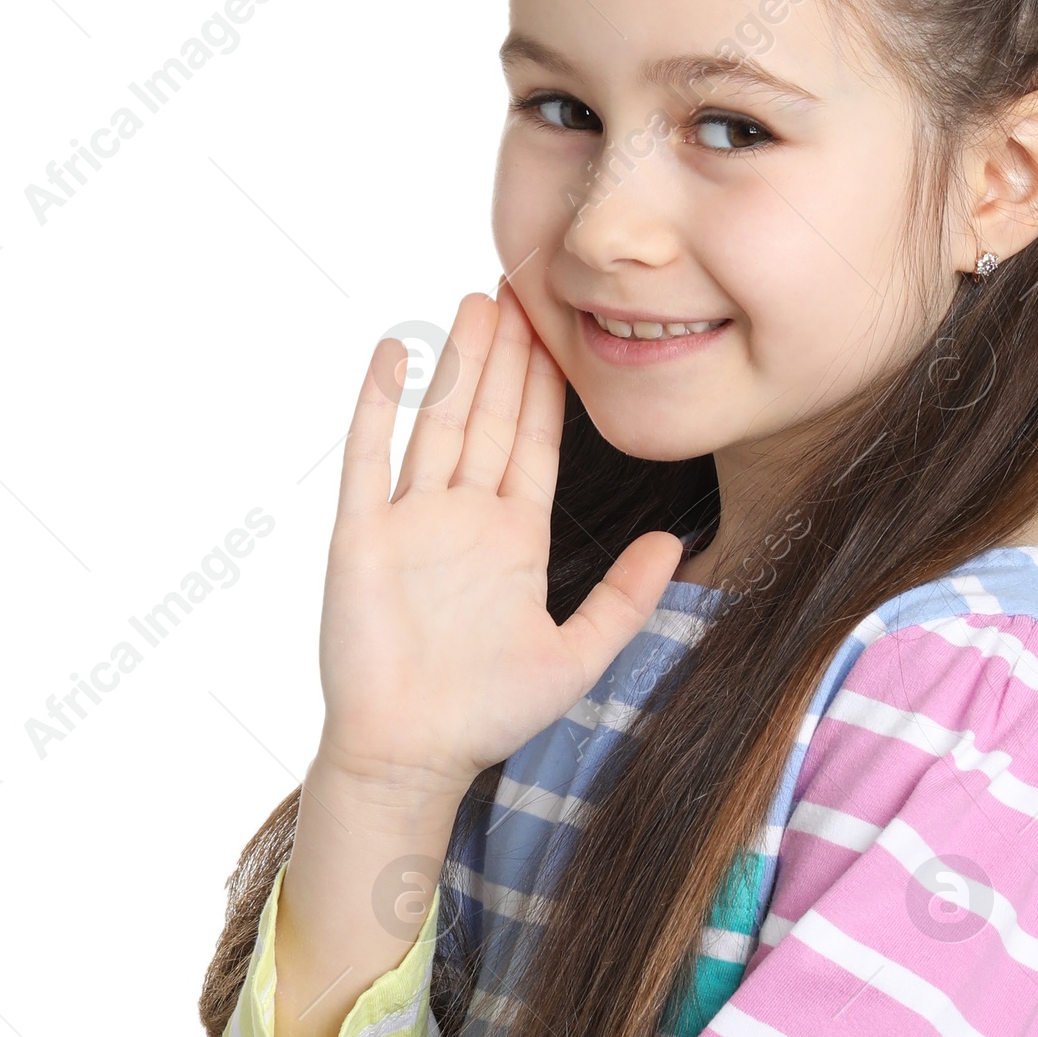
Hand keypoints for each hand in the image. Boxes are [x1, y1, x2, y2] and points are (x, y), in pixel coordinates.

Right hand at [318, 281, 682, 792]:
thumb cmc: (486, 715)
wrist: (409, 753)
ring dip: (457, 361)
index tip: (562, 328)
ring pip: (438, 420)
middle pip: (490, 416)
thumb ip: (626, 599)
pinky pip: (369, 455)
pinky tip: (395, 352)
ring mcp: (410, 520)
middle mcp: (463, 517)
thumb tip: (676, 542)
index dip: (550, 385)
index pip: (537, 442)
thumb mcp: (577, 655)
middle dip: (507, 352)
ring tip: (474, 300)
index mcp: (513, 539)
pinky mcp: (361, 533)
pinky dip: (379, 402)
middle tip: (521, 283)